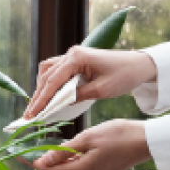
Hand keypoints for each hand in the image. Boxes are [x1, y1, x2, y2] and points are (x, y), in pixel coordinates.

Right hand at [24, 47, 156, 118]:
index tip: (32, 115)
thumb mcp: (101, 91)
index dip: (41, 99)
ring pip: (49, 71)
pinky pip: (58, 71)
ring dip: (43, 88)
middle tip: (30, 115)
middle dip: (38, 95)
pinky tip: (51, 97)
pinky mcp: (78, 61)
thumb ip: (78, 96)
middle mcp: (72, 54)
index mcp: (77, 58)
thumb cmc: (124, 76)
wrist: (140, 65)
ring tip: (39, 107)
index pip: (52, 81)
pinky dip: (52, 84)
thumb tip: (59, 104)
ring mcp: (74, 55)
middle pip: (46, 75)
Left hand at [30, 120, 150, 169]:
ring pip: (68, 168)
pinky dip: (70, 158)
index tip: (17, 153)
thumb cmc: (117, 135)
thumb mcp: (87, 138)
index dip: (31, 160)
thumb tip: (41, 161)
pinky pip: (79, 167)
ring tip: (44, 145)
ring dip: (57, 158)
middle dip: (42, 159)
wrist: (145, 141)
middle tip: (28, 146)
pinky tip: (67, 148)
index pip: (48, 169)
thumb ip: (64, 151)